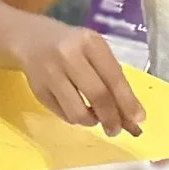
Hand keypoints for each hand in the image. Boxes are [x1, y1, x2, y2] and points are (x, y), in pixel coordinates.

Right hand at [9, 19, 144, 135]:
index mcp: (89, 43)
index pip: (113, 77)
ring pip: (77, 111)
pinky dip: (75, 118)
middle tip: (116, 130)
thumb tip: (132, 116)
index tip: (139, 120)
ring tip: (95, 118)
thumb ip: (112, 78)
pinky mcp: (38, 90)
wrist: (30, 39)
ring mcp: (50, 74)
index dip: (127, 101)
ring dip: (92, 121)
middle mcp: (68, 56)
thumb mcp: (94, 51)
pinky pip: (63, 115)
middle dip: (111, 118)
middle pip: (97, 95)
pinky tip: (78, 109)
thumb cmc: (73, 46)